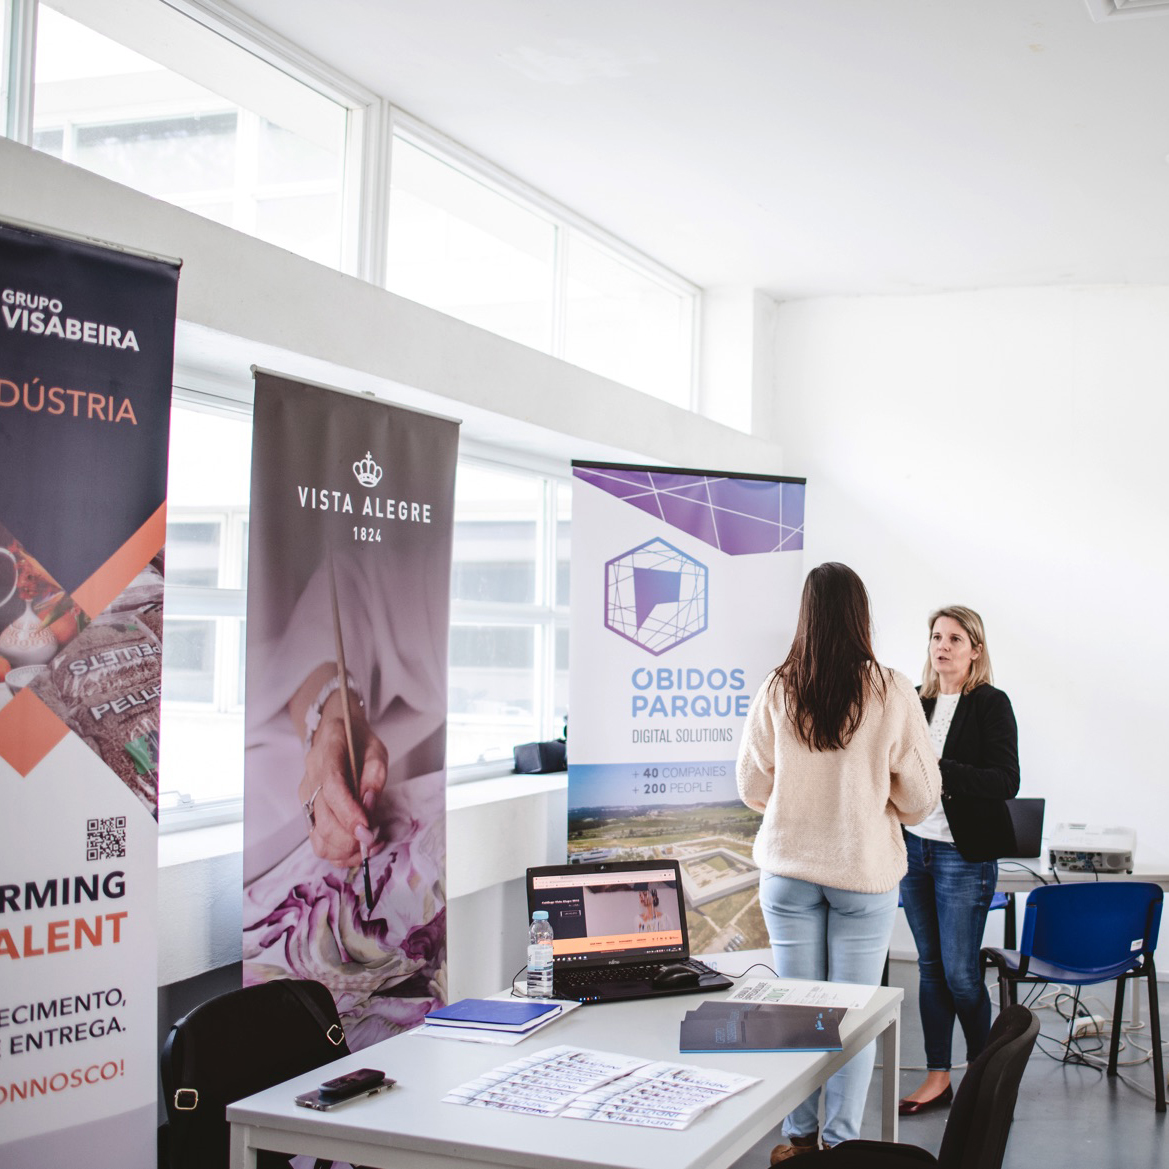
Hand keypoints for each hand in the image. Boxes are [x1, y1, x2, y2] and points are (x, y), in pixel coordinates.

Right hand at [298, 692, 387, 867]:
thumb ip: (374, 775)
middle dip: (351, 840)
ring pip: (318, 839)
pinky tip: (358, 847)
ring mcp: (306, 800)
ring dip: (345, 851)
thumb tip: (369, 806)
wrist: (332, 734)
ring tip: (370, 845)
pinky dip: (339, 853)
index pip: (332, 789)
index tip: (368, 831)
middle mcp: (311, 781)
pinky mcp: (308, 814)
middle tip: (375, 839)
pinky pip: (319, 843)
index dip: (349, 814)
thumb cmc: (357, 742)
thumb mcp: (375, 749)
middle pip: (324, 821)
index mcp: (327, 757)